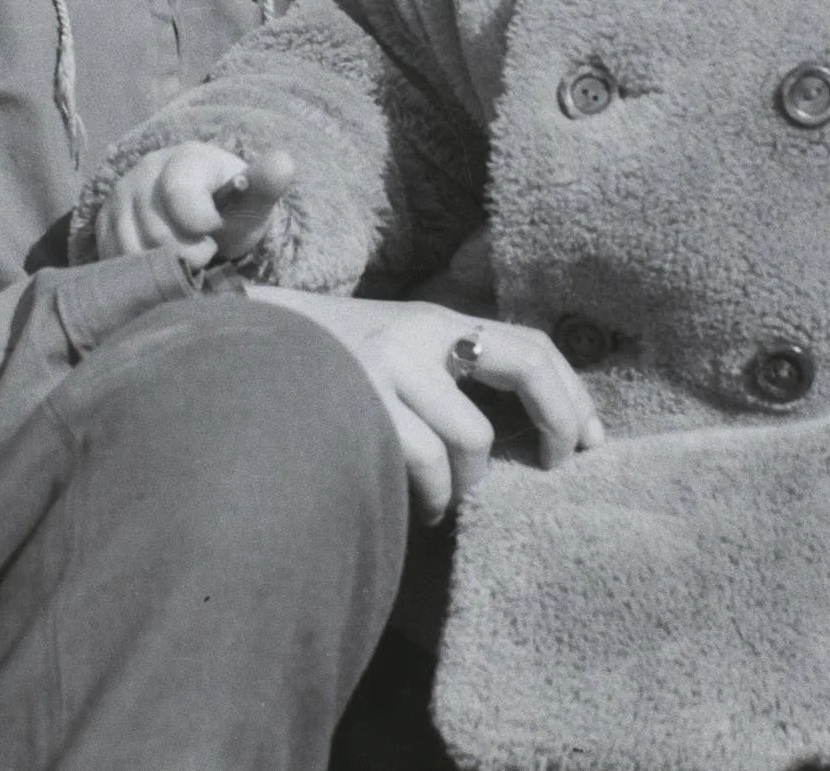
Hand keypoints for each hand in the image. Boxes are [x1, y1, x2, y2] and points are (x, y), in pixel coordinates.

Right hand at [95, 144, 295, 265]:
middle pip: (158, 233)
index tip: (214, 229)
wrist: (203, 213)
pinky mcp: (104, 221)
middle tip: (206, 247)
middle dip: (188, 252)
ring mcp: (120, 195)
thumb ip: (266, 184)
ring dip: (165, 263)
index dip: (201, 224)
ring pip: (134, 249)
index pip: (180, 194)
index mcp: (186, 158)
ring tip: (184, 252)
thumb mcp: (254, 199)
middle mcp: (145, 170)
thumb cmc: (231, 207)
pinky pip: (115, 257)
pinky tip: (161, 258)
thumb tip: (283, 163)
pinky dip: (141, 268)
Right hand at [248, 288, 606, 524]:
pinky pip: (425, 462)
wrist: (238, 354)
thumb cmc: (322, 371)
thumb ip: (444, 377)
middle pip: (526, 365)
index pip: (531, 343)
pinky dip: (433, 499)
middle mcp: (421, 332)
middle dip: (558, 422)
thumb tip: (518, 432)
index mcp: (436, 319)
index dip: (573, 393)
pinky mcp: (361, 403)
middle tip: (554, 468)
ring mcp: (390, 365)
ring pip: (474, 437)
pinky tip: (419, 510)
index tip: (592, 442)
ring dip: (470, 483)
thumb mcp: (391, 355)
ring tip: (446, 499)